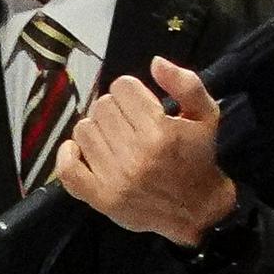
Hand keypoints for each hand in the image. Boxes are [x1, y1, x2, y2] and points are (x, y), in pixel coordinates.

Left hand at [55, 56, 234, 246]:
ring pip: (83, 129)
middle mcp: (136, 154)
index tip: (141, 105)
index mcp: (160, 131)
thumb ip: (186, 84)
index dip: (132, 91)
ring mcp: (115, 178)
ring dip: (97, 130)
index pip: (122, 87)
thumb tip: (155, 62)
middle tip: (130, 124)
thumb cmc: (198, 158)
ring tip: (115, 139)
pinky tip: (80, 150)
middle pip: (102, 106)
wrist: (197, 211)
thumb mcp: (206, 115)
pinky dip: (68, 154)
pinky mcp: (101, 198)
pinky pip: (67, 169)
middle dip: (116, 109)